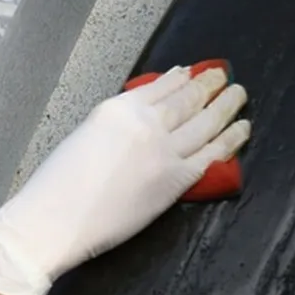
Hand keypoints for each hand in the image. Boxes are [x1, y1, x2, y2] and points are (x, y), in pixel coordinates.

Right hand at [0, 65, 250, 294]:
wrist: (53, 222)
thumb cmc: (55, 187)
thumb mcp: (82, 138)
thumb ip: (114, 125)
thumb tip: (140, 120)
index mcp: (117, 109)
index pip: (159, 86)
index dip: (181, 79)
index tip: (192, 72)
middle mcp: (145, 123)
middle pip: (187, 99)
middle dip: (209, 86)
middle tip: (223, 78)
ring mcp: (164, 151)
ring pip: (207, 121)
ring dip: (227, 105)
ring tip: (238, 95)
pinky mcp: (175, 180)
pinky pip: (211, 154)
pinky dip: (229, 138)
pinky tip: (241, 129)